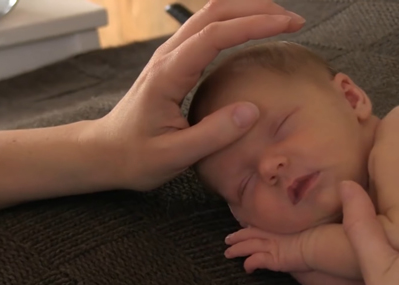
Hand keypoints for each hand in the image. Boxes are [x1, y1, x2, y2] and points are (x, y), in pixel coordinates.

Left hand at [85, 0, 305, 190]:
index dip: (253, 25)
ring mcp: (170, 56)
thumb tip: (252, 111)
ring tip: (279, 20)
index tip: (287, 25)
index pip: (215, 35)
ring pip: (210, 16)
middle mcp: (168, 56)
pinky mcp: (175, 63)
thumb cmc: (134, 156)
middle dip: (256, 8)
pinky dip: (233, 23)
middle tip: (293, 20)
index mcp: (169, 74)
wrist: (105, 152)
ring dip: (246, 11)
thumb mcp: (173, 156)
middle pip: (214, 12)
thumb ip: (213, 135)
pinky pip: (206, 31)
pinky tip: (250, 32)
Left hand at [224, 226, 310, 273]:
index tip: (243, 227)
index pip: (261, 226)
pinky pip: (255, 260)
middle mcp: (273, 235)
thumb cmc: (317, 236)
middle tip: (228, 239)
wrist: (319, 244)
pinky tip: (247, 270)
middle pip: (250, 233)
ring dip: (236, 249)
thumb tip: (299, 232)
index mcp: (280, 227)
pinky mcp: (272, 258)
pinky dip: (248, 265)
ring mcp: (271, 246)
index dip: (250, 228)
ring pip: (248, 246)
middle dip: (237, 236)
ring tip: (228, 253)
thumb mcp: (305, 230)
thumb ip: (297, 230)